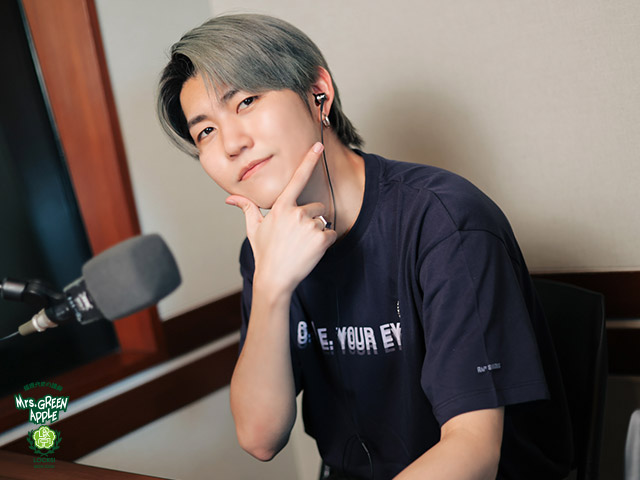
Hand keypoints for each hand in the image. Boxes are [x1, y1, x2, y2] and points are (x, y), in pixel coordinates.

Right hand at [226, 142, 337, 294]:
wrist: (275, 278)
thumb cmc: (264, 253)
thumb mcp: (254, 229)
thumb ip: (247, 208)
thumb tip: (230, 199)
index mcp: (281, 207)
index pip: (297, 179)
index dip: (309, 160)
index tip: (318, 146)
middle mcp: (296, 213)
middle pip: (316, 206)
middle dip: (311, 218)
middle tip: (297, 236)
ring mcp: (309, 225)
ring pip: (324, 221)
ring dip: (317, 232)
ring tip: (302, 246)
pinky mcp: (321, 239)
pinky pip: (331, 234)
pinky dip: (325, 243)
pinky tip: (311, 251)